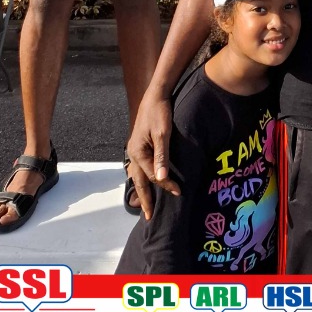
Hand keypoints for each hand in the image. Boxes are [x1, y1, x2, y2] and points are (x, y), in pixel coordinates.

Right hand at [126, 93, 179, 218]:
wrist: (156, 94)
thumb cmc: (160, 112)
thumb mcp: (163, 134)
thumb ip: (162, 156)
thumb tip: (162, 178)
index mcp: (137, 152)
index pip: (152, 176)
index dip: (165, 185)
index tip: (178, 193)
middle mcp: (133, 153)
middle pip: (139, 181)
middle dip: (145, 199)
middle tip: (148, 216)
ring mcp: (135, 149)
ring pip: (138, 175)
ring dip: (143, 189)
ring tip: (146, 204)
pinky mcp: (140, 144)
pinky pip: (140, 166)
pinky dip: (143, 177)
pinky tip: (146, 181)